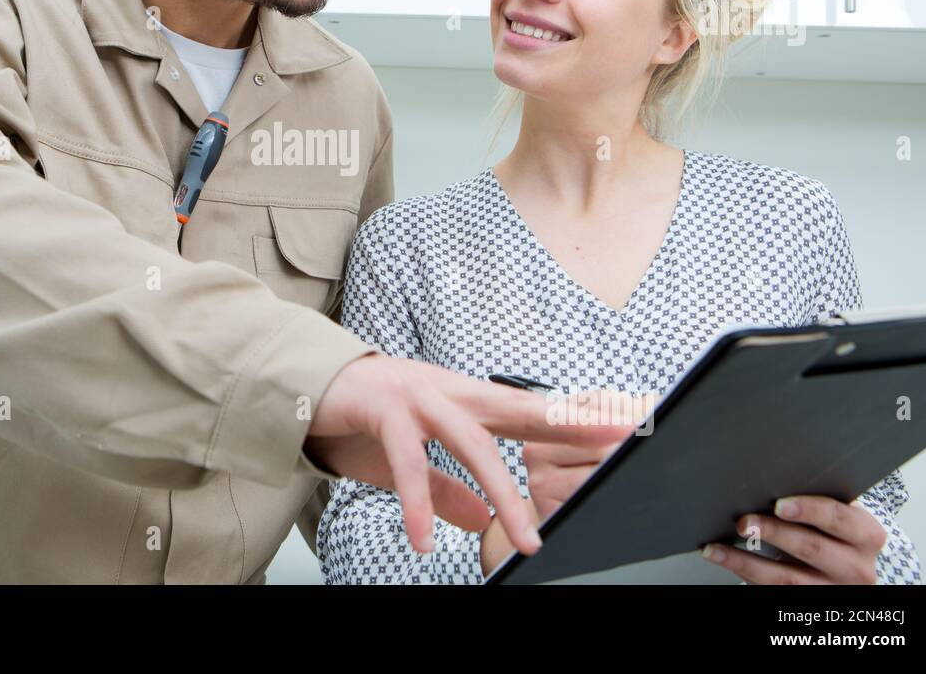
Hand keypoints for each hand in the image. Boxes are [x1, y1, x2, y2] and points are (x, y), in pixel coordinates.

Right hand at [306, 355, 635, 559]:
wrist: (301, 386)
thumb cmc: (361, 418)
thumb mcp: (410, 461)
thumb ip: (446, 488)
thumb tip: (479, 518)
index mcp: (462, 399)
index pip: (528, 412)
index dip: (575, 422)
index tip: (623, 428)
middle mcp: (448, 391)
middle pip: (520, 409)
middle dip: (569, 426)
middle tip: (617, 439)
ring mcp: (418, 395)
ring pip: (473, 444)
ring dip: (503, 494)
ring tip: (525, 540)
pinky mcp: (384, 407)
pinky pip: (409, 463)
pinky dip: (420, 504)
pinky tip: (426, 540)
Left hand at [701, 496, 886, 583]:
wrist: (848, 565)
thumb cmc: (835, 529)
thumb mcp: (838, 515)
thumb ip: (816, 500)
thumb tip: (766, 478)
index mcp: (867, 535)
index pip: (839, 519)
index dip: (809, 510)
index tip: (780, 505)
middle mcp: (856, 567)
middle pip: (812, 548)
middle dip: (773, 533)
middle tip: (743, 522)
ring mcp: (833, 589)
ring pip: (788, 578)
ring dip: (746, 562)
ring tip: (717, 548)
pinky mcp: (810, 602)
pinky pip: (774, 591)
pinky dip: (744, 573)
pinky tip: (723, 558)